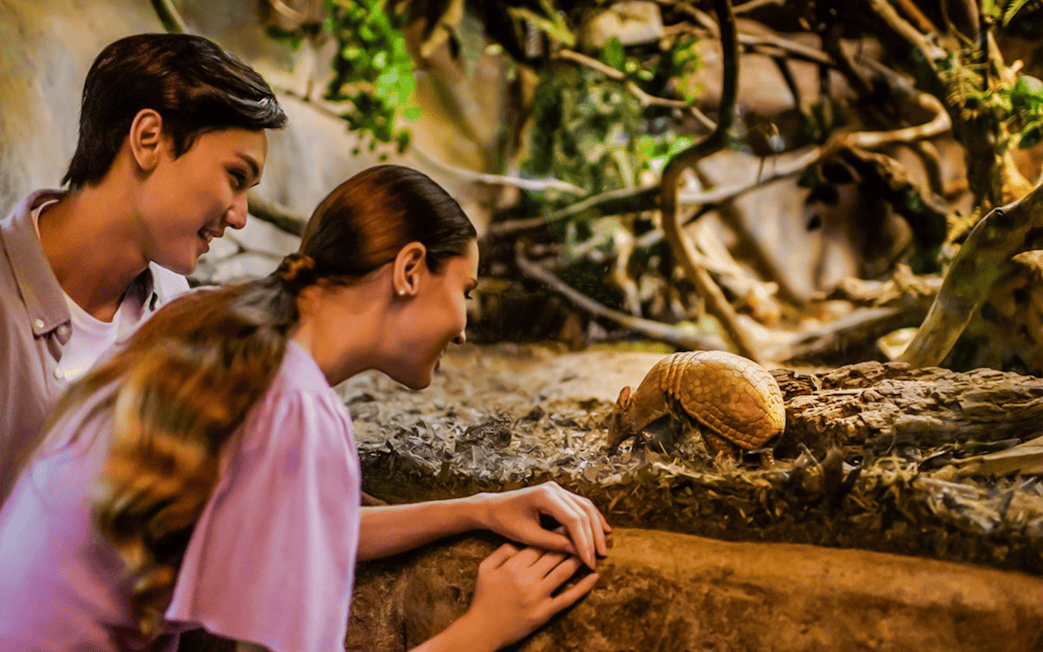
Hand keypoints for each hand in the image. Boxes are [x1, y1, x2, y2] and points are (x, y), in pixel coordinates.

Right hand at [462, 543, 599, 649]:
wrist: (482, 629)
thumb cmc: (483, 597)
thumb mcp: (485, 568)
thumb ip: (502, 551)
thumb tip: (521, 542)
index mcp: (513, 566)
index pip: (539, 544)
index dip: (553, 534)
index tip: (564, 526)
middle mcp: (527, 578)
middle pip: (553, 555)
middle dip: (569, 542)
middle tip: (582, 532)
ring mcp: (538, 596)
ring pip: (564, 572)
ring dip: (578, 559)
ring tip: (589, 550)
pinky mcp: (545, 612)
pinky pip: (568, 598)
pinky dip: (583, 587)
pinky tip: (594, 577)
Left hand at [475, 482, 610, 568]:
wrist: (493, 508)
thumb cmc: (506, 521)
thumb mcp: (528, 536)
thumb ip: (553, 543)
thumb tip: (578, 552)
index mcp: (545, 496)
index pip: (573, 520)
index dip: (584, 542)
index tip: (589, 561)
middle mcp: (555, 489)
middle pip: (583, 512)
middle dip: (593, 537)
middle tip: (598, 558)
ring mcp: (558, 489)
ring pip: (586, 507)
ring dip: (596, 528)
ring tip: (602, 548)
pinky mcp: (558, 494)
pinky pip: (581, 505)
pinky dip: (592, 518)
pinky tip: (602, 530)